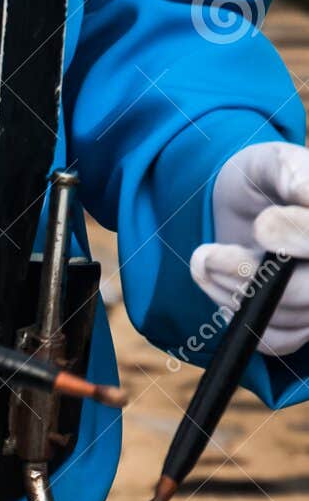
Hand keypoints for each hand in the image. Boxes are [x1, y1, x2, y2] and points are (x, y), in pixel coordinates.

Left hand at [190, 140, 308, 357]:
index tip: (262, 225)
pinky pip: (273, 339)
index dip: (300, 235)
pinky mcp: (298, 325)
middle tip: (207, 254)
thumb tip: (306, 195)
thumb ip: (290, 172)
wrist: (242, 208)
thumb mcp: (270, 162)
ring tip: (203, 257)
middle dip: (252, 275)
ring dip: (231, 290)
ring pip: (286, 315)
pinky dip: (235, 314)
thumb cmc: (261, 179)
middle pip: (308, 292)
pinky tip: (215, 280)